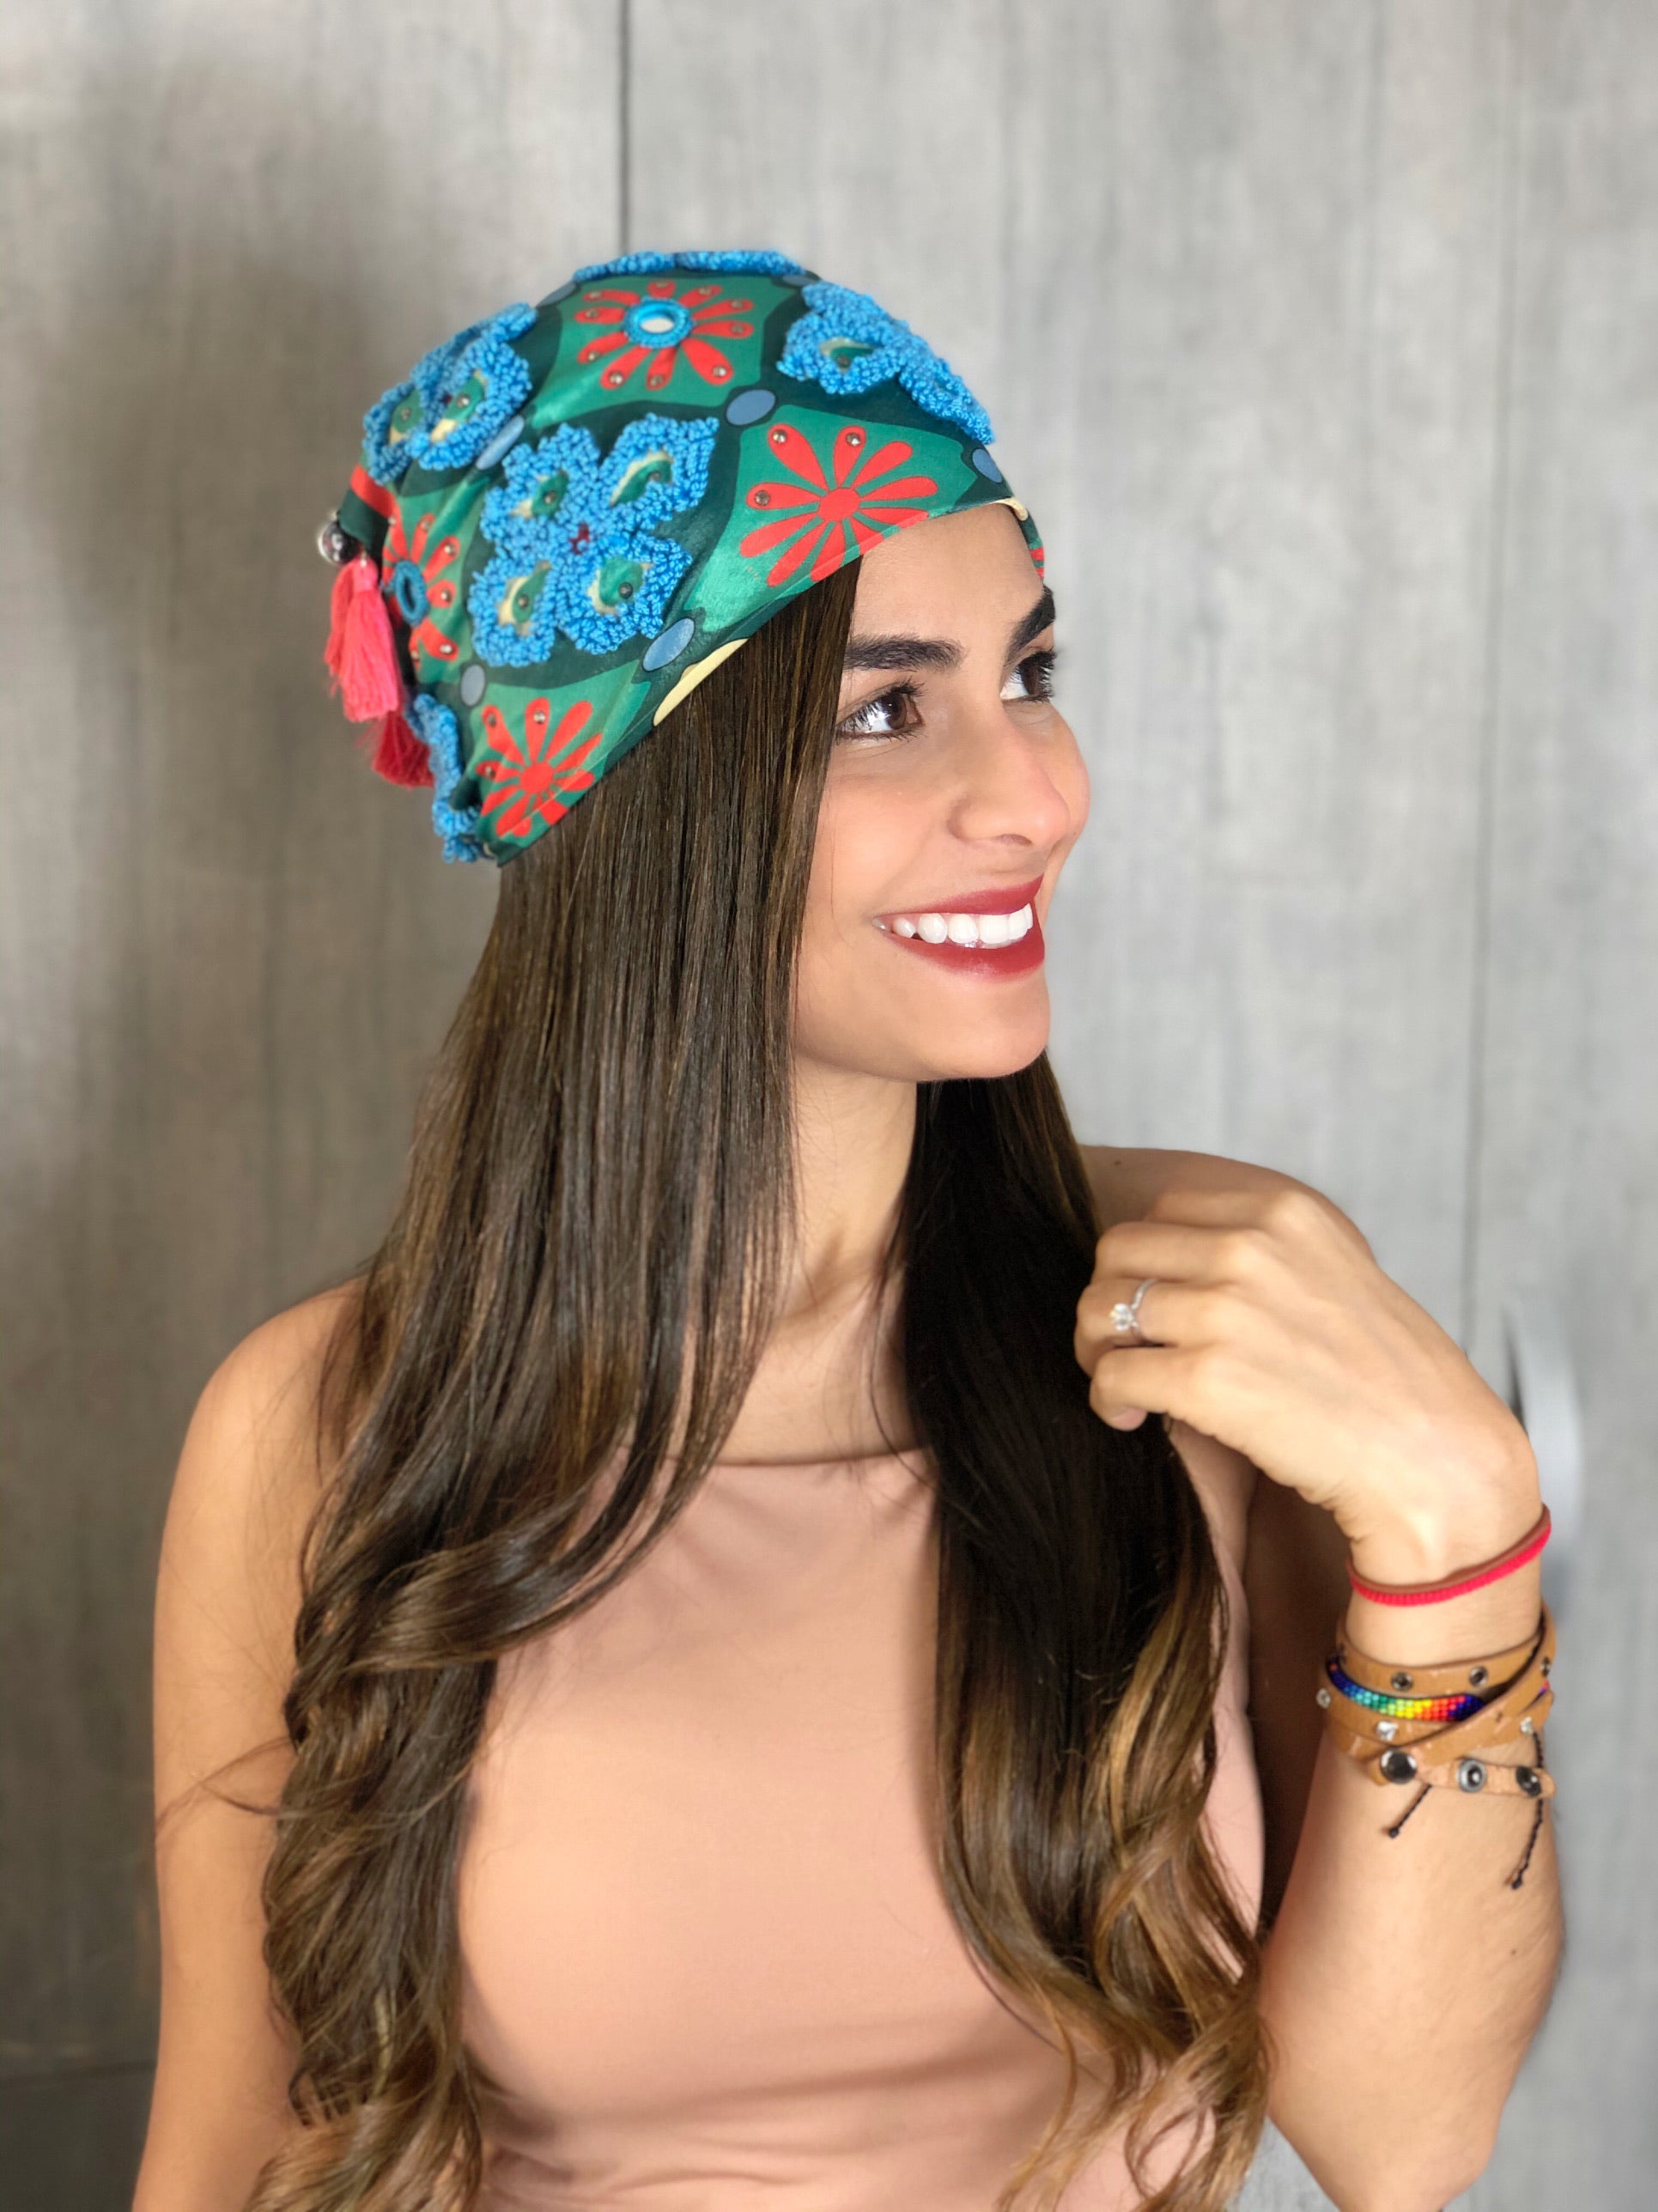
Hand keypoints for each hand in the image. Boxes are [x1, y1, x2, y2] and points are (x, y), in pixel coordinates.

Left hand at [1074, 1179, 1541, 1585]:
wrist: (1435, 1460)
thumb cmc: (1388, 1381)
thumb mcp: (1338, 1274)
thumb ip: (1268, 1251)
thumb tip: (1188, 1252)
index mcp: (1283, 1211)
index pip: (1164, 1210)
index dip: (1147, 1261)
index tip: (1158, 1304)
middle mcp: (1249, 1247)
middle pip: (1118, 1251)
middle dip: (1109, 1299)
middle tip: (1122, 1347)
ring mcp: (1224, 1310)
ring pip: (1100, 1309)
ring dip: (1098, 1351)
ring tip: (1124, 1387)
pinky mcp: (1206, 1380)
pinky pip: (1111, 1375)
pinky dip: (1107, 1401)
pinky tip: (1131, 1420)